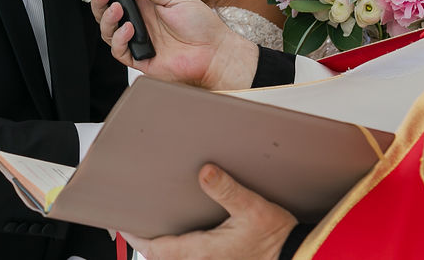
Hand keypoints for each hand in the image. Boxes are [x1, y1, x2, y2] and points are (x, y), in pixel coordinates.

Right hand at [85, 0, 258, 89]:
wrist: (215, 51)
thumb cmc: (201, 24)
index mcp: (145, 6)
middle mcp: (138, 23)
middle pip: (106, 13)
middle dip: (99, 1)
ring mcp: (137, 41)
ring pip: (108, 31)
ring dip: (108, 19)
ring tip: (118, 9)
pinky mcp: (139, 58)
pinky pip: (119, 51)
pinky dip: (119, 39)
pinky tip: (128, 29)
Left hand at [122, 164, 297, 259]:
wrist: (300, 256)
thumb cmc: (278, 240)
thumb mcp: (254, 209)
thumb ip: (228, 190)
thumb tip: (206, 172)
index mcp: (203, 252)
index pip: (157, 249)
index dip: (136, 238)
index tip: (122, 226)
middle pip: (162, 256)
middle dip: (147, 242)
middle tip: (134, 224)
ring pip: (177, 259)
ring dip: (163, 247)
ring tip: (154, 228)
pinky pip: (192, 258)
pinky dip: (180, 250)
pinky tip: (186, 236)